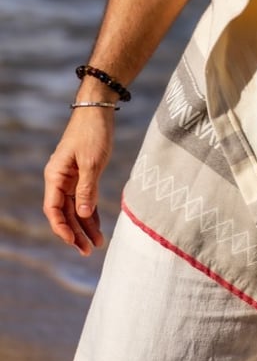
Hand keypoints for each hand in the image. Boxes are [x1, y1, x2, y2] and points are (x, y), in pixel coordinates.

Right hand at [42, 109, 114, 255]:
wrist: (98, 110)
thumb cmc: (93, 132)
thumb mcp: (92, 161)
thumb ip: (87, 188)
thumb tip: (83, 215)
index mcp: (56, 176)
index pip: (53, 209)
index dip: (61, 227)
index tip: (73, 241)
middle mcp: (60, 179)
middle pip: (65, 213)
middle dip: (76, 232)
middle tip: (88, 251)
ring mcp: (71, 177)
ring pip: (75, 208)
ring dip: (84, 226)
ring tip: (96, 244)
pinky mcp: (83, 174)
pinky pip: (84, 198)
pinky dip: (90, 212)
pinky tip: (96, 227)